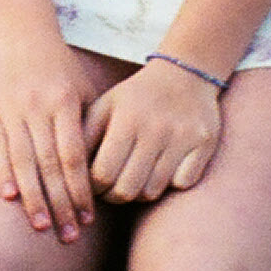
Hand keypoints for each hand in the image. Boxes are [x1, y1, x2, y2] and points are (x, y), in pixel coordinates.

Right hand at [0, 30, 98, 241]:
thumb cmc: (61, 70)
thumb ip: (92, 127)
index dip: (80, 190)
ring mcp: (11, 109)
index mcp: (63, 103)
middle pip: (49, 165)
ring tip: (42, 225)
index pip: (74, 156)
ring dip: (33, 197)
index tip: (88, 219)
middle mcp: (37, 108)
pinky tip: (11, 198)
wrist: (23, 36)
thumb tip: (107, 172)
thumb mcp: (84, 91)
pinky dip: (3, 173)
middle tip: (68, 234)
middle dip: (60, 203)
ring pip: (22, 161)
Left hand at [83, 56, 222, 202]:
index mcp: (126, 118)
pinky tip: (165, 169)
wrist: (186, 73)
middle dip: (114, 196)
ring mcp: (182, 137)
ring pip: (153, 191)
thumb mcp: (106, 106)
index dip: (94, 188)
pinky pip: (182, 184)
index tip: (94, 185)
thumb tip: (67, 173)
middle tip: (112, 189)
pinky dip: (171, 183)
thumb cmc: (136, 97)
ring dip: (141, 191)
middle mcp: (155, 128)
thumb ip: (85, 136)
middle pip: (127, 189)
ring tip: (135, 178)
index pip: (102, 173)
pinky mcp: (204, 144)